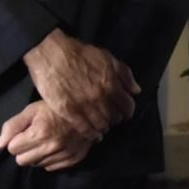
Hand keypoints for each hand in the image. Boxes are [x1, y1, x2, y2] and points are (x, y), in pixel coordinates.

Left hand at [0, 103, 94, 170]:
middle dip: (25, 150)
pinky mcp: (74, 159)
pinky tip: (57, 146)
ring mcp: (64, 154)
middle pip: (22, 161)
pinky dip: (50, 158)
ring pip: (36, 165)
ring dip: (38, 155)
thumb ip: (12, 126)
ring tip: (47, 141)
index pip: (12, 149)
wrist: (89, 109)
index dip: (16, 139)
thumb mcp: (32, 110)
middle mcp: (52, 147)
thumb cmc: (56, 108)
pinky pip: (51, 167)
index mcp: (39, 133)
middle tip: (34, 138)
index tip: (25, 132)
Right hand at [23, 29, 138, 136]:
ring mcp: (84, 104)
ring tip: (102, 127)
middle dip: (115, 119)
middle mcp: (100, 96)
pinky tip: (92, 134)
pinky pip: (84, 128)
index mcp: (111, 83)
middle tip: (112, 119)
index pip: (127, 106)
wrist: (52, 54)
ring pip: (101, 124)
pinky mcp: (68, 111)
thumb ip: (124, 74)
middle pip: (115, 117)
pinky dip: (90, 133)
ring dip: (103, 127)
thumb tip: (136, 90)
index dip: (127, 111)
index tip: (124, 112)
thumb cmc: (80, 54)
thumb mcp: (107, 58)